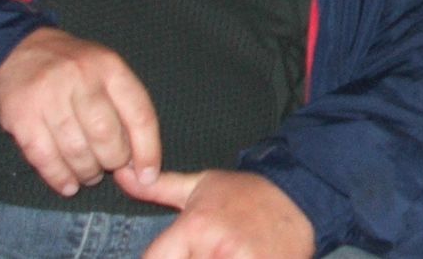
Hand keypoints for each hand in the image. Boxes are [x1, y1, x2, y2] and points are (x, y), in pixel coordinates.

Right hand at [0, 27, 160, 196]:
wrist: (16, 51)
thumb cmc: (72, 70)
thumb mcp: (104, 73)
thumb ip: (124, 111)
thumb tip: (139, 163)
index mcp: (110, 67)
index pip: (139, 114)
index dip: (147, 150)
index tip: (147, 176)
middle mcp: (81, 77)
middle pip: (106, 135)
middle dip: (112, 162)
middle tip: (108, 168)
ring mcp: (49, 96)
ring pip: (76, 150)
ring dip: (87, 172)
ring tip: (88, 175)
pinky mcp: (21, 115)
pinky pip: (45, 157)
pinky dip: (59, 177)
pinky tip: (67, 184)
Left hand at [117, 168, 315, 258]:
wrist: (302, 196)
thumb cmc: (246, 194)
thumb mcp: (201, 185)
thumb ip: (158, 188)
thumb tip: (121, 173)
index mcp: (195, 227)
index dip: (161, 258)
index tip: (175, 251)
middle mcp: (216, 249)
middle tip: (207, 248)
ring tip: (224, 251)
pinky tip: (240, 254)